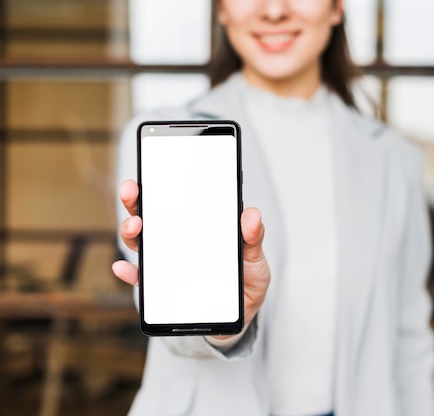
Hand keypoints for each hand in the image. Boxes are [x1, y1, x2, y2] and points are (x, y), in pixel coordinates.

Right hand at [111, 180, 270, 326]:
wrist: (241, 313)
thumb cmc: (246, 279)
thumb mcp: (254, 256)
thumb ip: (253, 237)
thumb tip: (252, 214)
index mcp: (198, 227)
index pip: (174, 202)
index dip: (159, 186)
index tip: (150, 175)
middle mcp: (176, 242)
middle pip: (149, 218)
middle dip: (136, 202)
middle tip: (132, 192)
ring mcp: (166, 264)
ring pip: (141, 244)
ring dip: (132, 233)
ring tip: (135, 226)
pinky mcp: (161, 290)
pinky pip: (141, 280)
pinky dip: (129, 273)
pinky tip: (124, 268)